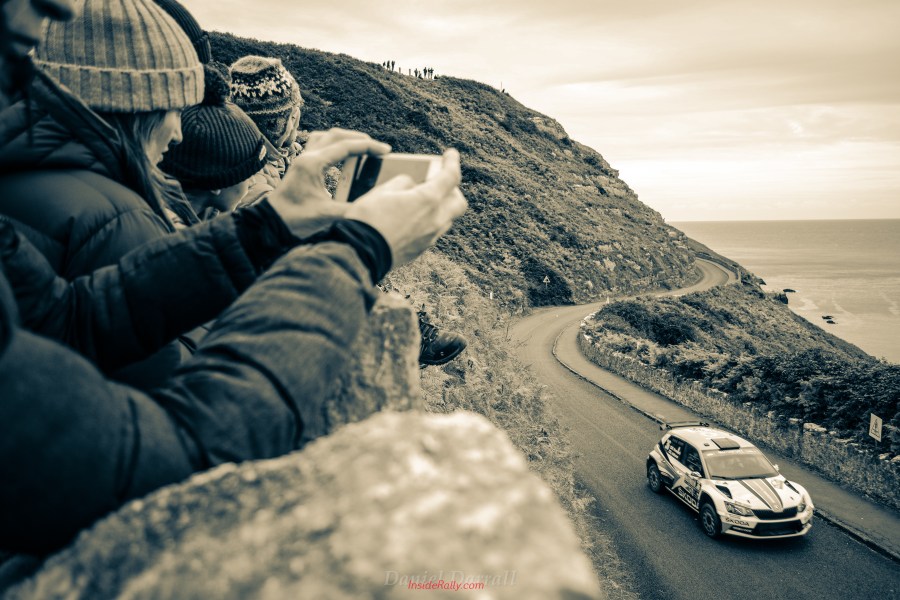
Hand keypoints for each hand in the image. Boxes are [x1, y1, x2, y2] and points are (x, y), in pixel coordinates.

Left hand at [269, 128, 390, 237]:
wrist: (270, 224)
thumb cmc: (294, 220)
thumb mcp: (327, 216)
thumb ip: (352, 210)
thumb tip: (374, 206)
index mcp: (313, 164)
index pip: (346, 147)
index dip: (368, 146)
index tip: (386, 150)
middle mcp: (306, 157)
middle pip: (336, 135)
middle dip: (359, 139)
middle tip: (376, 148)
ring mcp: (302, 160)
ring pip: (326, 138)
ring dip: (345, 140)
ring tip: (361, 149)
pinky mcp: (301, 167)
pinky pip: (318, 147)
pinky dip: (333, 147)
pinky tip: (341, 159)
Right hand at [345, 149, 466, 268]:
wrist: (360, 254)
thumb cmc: (368, 220)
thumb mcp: (382, 191)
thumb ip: (403, 183)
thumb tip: (410, 186)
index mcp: (427, 200)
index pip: (451, 177)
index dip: (452, 162)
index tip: (451, 154)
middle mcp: (435, 220)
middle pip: (458, 203)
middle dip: (452, 190)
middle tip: (439, 183)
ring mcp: (429, 238)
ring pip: (446, 219)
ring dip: (440, 207)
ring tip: (421, 201)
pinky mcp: (420, 250)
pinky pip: (432, 232)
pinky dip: (428, 221)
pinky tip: (411, 218)